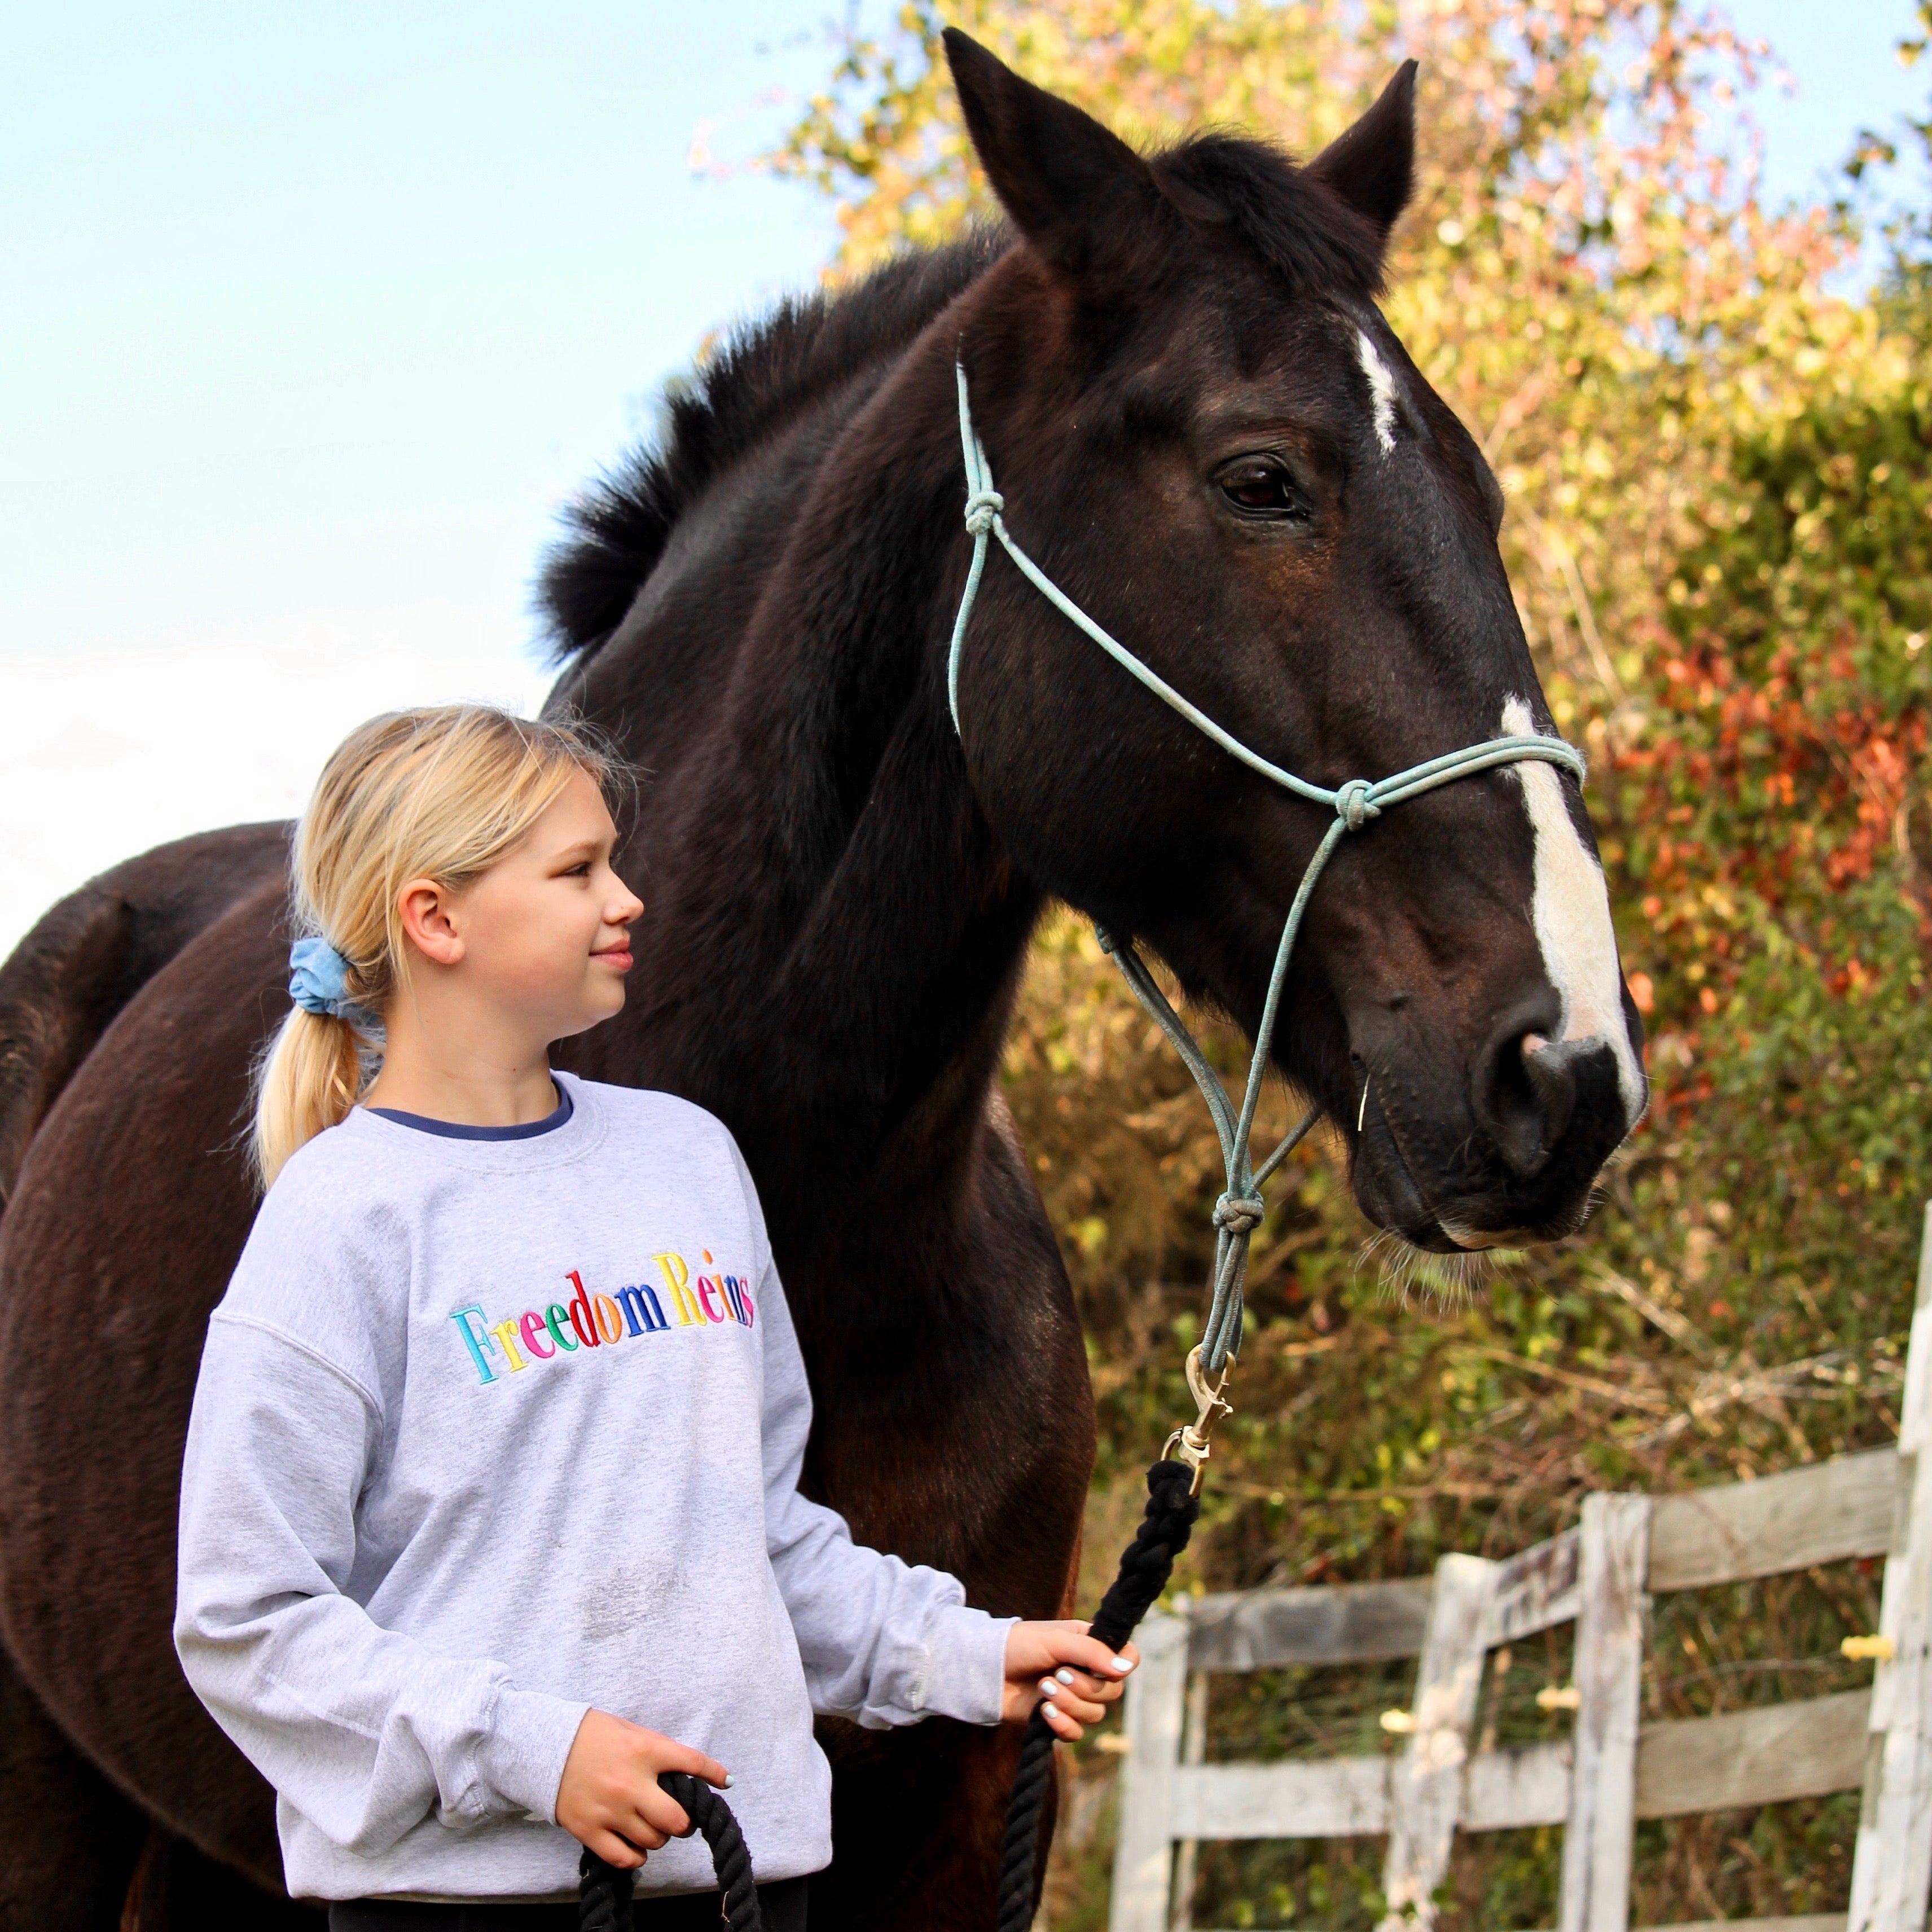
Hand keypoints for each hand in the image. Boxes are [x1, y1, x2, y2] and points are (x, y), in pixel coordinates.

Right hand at [555, 1710, 729, 1868]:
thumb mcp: (631, 1731)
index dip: (715, 1774)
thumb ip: (658, 1751)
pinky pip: (625, 1858)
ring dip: (660, 1837)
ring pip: (654, 1841)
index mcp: (645, 1750)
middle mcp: (631, 1783)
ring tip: (652, 1827)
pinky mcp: (589, 1830)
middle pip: (677, 1819)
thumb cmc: (591, 1735)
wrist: (544, 1745)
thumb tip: (687, 1771)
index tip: (725, 1781)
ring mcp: (610, 1810)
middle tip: (681, 1818)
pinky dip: (637, 1857)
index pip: (693, 1763)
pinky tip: (636, 1846)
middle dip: (685, 1822)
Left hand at [1001, 1620, 1138, 1741]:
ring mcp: (1073, 1697)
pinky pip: (1076, 1733)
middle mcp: (1087, 1672)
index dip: (1123, 1666)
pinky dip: (1063, 1724)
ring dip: (1070, 1703)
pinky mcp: (1058, 1719)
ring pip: (1095, 1714)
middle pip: (1113, 1692)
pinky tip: (1043, 1712)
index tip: (1106, 1669)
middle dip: (1085, 1686)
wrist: (986, 1669)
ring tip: (1043, 1688)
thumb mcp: (1055, 1640)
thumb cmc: (1018, 1645)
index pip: (1127, 1658)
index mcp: (1090, 1646)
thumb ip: (1090, 1651)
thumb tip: (1124, 1669)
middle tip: (1057, 1674)